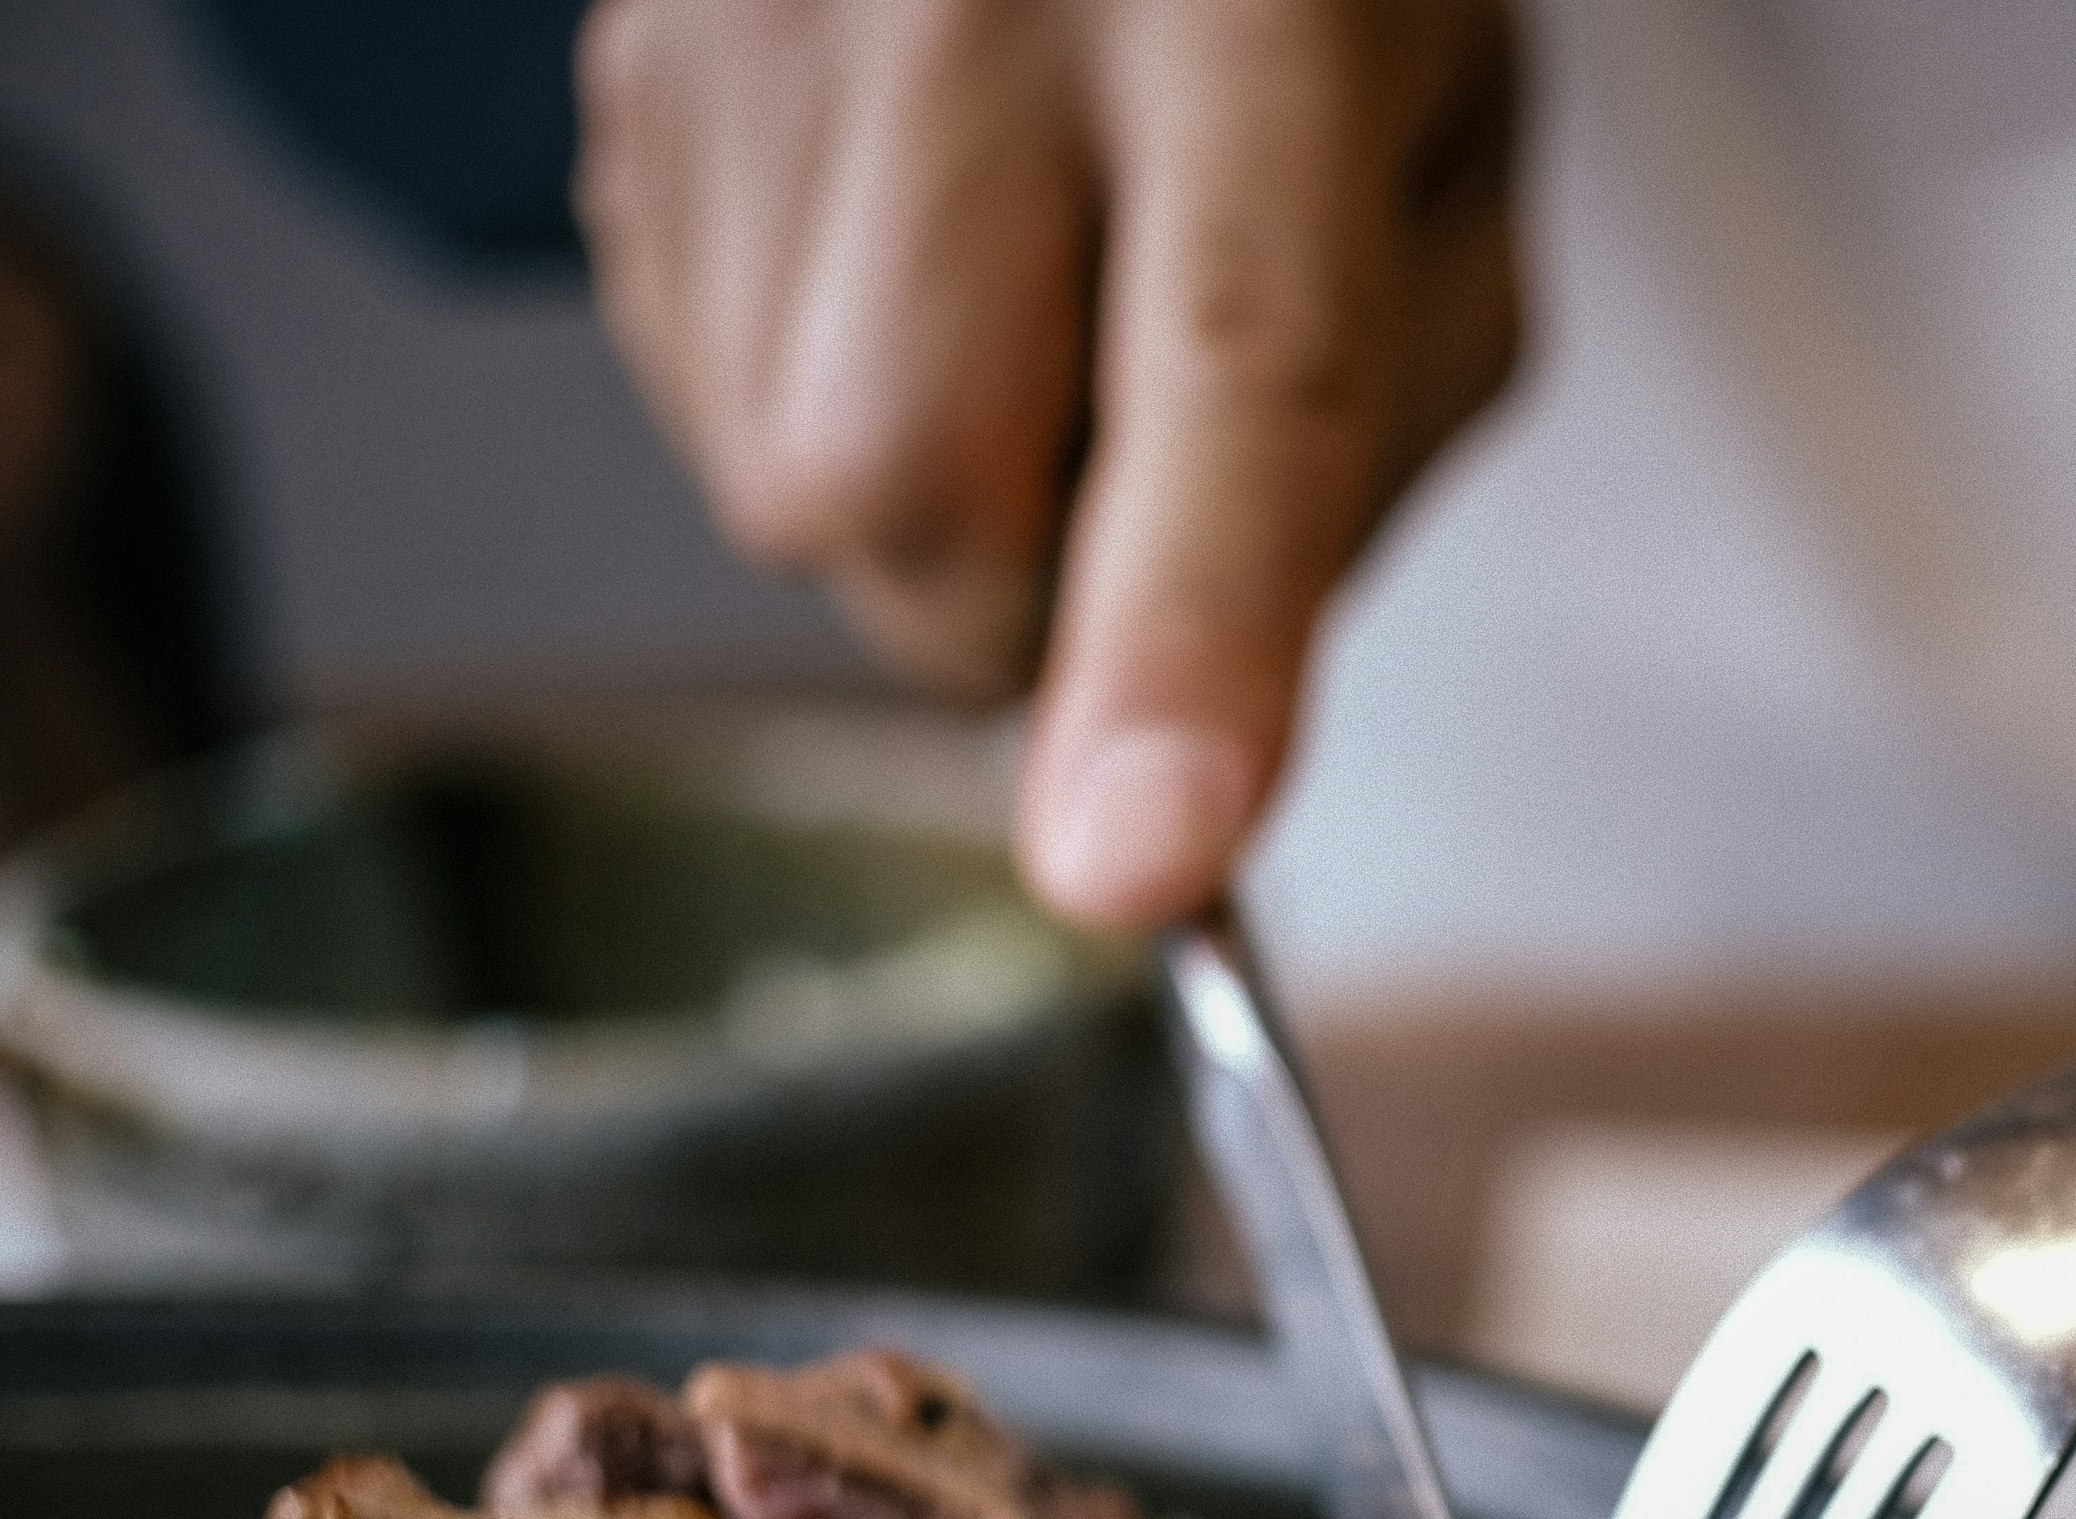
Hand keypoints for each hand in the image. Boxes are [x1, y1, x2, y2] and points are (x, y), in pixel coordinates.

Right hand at [578, 0, 1521, 927]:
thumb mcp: (1448, 148)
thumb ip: (1372, 427)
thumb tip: (1185, 711)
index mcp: (1249, 19)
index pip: (1226, 388)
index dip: (1181, 653)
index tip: (1142, 876)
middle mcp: (964, 12)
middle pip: (927, 510)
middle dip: (1048, 597)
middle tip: (1139, 434)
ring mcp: (750, 44)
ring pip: (801, 505)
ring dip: (943, 502)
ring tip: (1031, 283)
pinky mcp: (626, 94)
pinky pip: (718, 411)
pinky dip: (835, 407)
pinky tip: (921, 246)